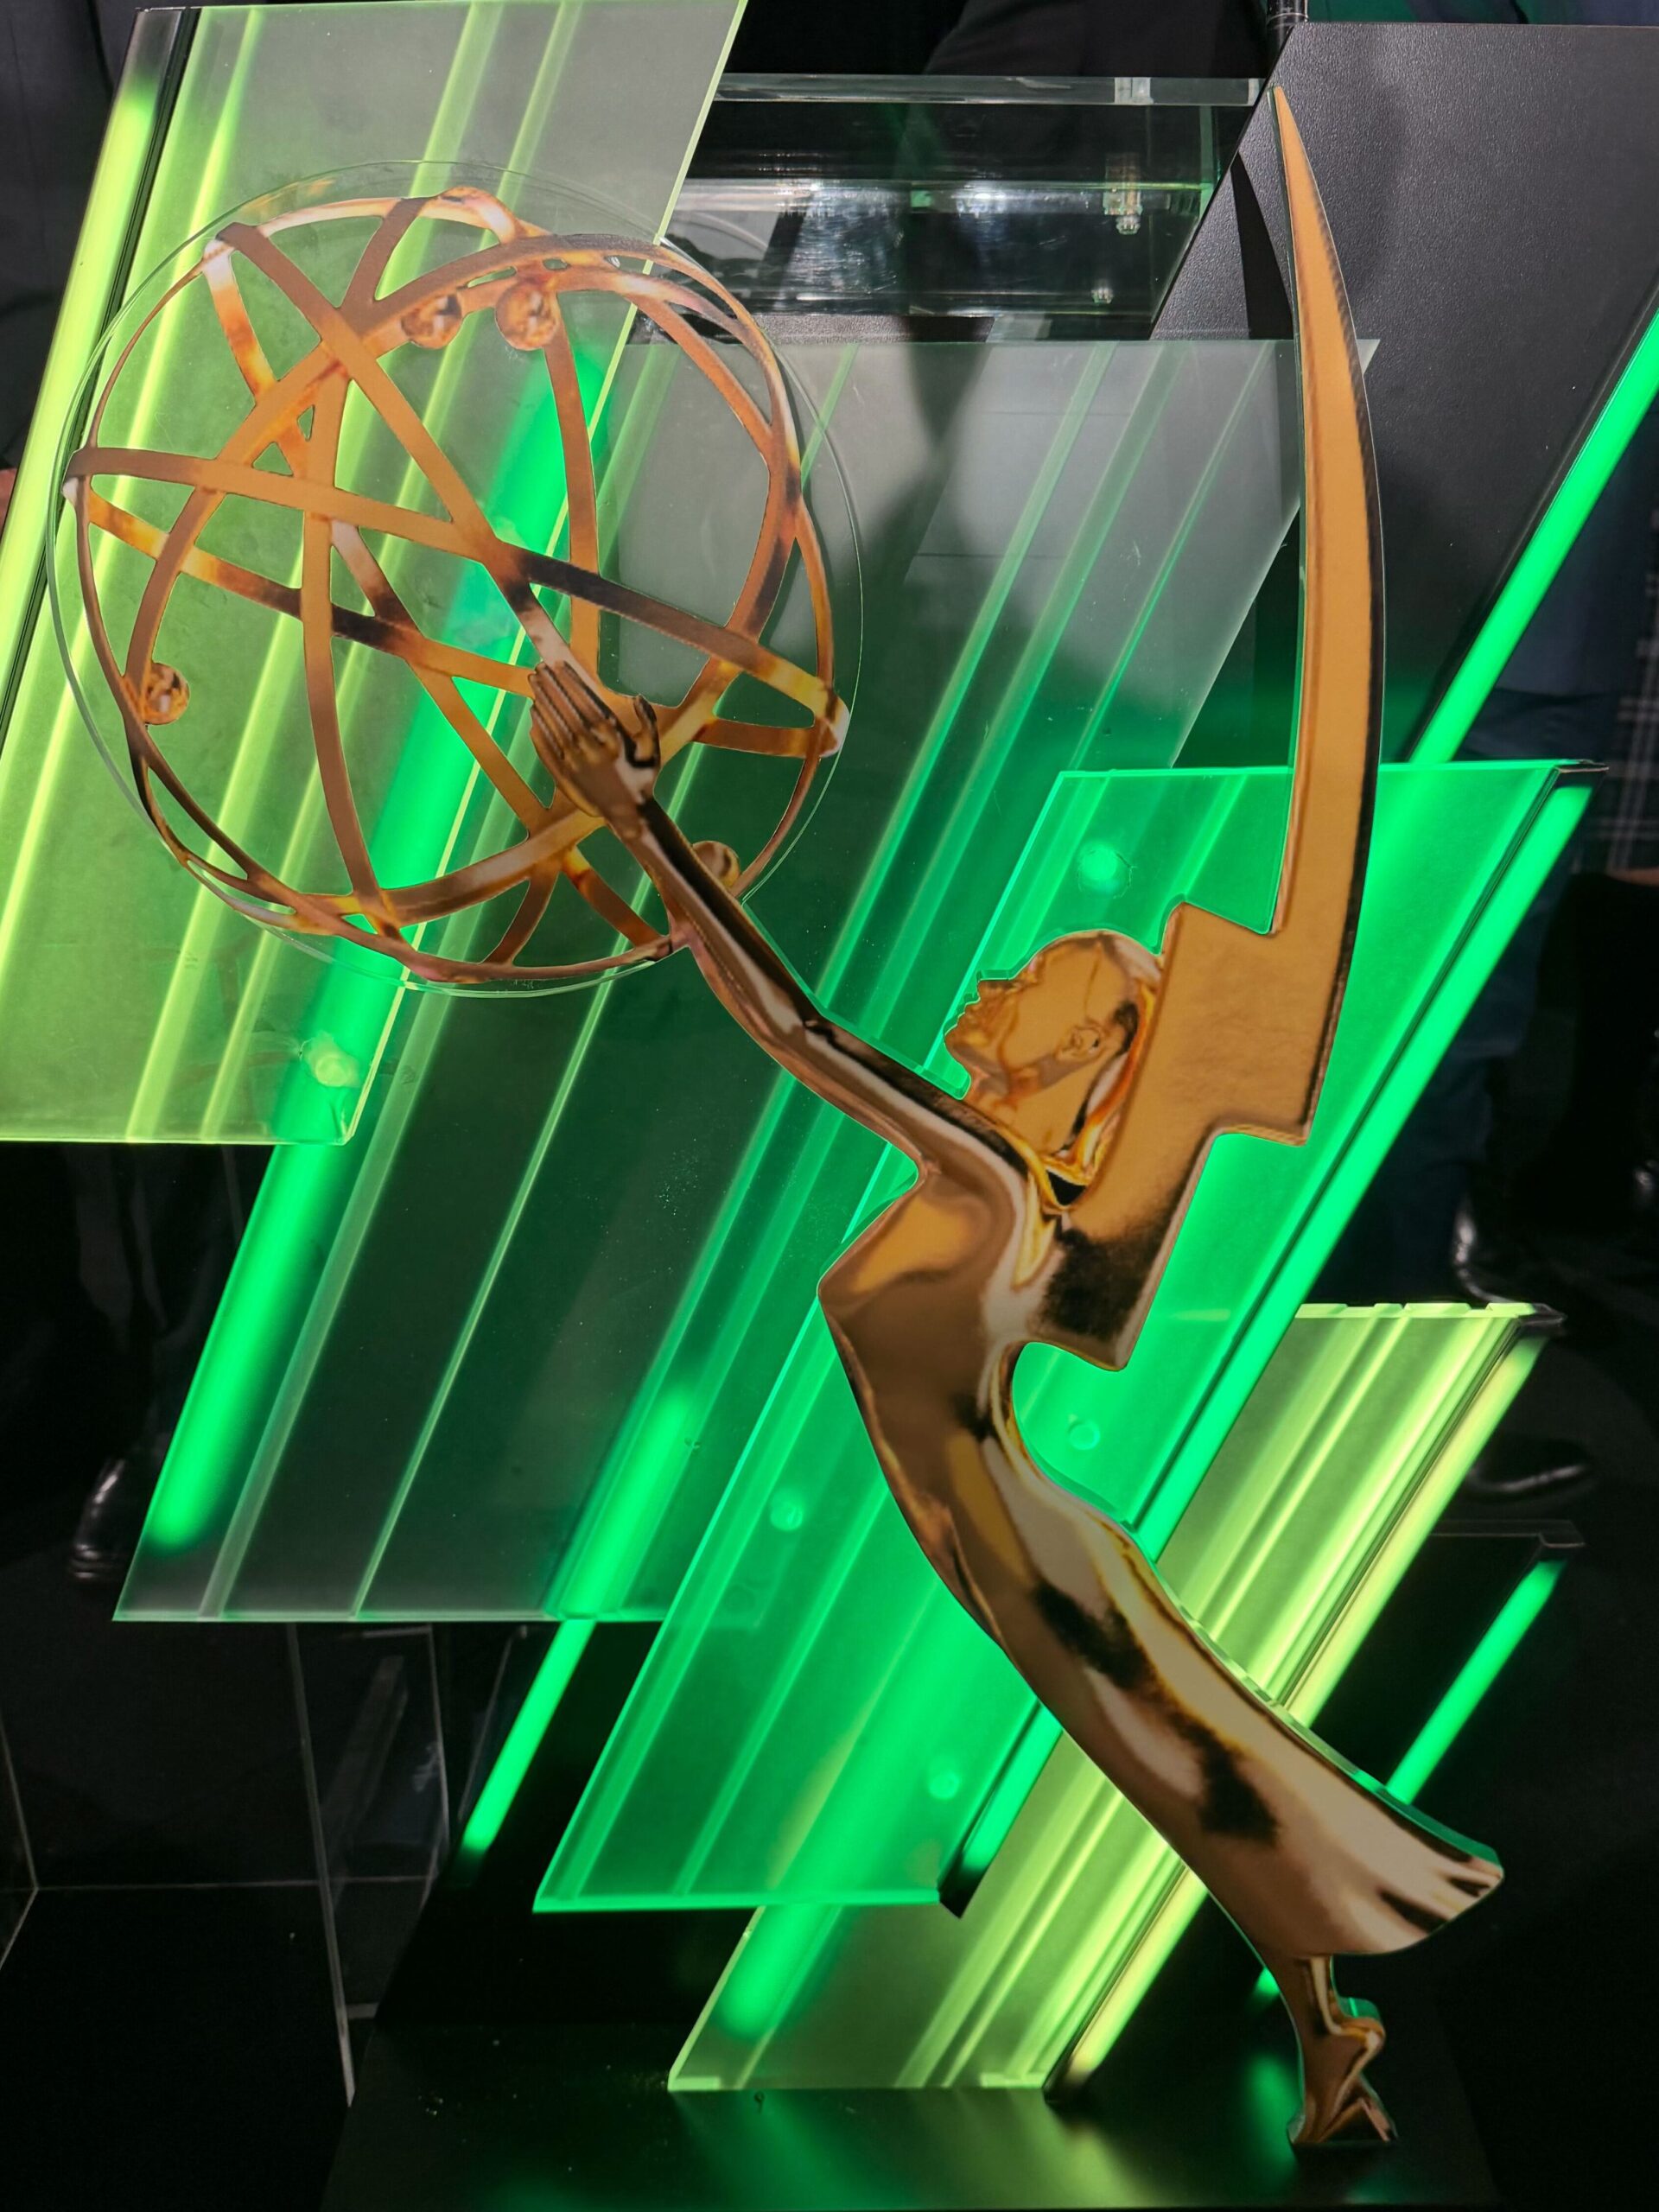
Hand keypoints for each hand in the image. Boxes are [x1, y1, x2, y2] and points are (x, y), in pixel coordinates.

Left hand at [530, 661, 659, 834]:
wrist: (627, 814)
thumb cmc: (642, 779)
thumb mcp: (653, 750)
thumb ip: (648, 722)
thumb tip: (638, 697)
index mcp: (613, 739)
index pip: (586, 703)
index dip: (571, 683)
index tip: (559, 666)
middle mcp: (591, 749)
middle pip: (566, 711)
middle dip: (552, 688)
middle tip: (540, 669)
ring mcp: (574, 762)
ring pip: (554, 727)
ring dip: (543, 703)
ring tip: (535, 684)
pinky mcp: (563, 775)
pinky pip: (547, 748)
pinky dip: (539, 730)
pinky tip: (534, 714)